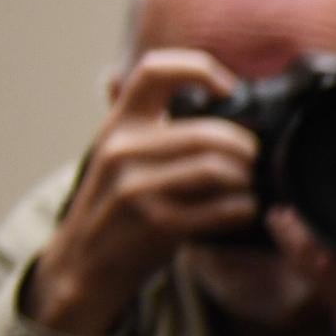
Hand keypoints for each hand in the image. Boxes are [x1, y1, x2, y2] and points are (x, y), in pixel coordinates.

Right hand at [26, 50, 258, 335]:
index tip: (228, 89)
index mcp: (118, 125)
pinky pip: (221, 208)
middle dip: (245, 147)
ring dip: (246, 179)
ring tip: (248, 186)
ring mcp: (137, 188)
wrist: (82, 266)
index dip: (200, 68)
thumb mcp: (119, 155)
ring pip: (218, 169)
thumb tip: (209, 92)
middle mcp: (123, 150)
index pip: (155, 71)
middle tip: (254, 159)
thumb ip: (152, 126)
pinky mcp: (156, 224)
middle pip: (208, 132)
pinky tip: (243, 211)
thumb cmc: (115, 208)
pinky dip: (244, 209)